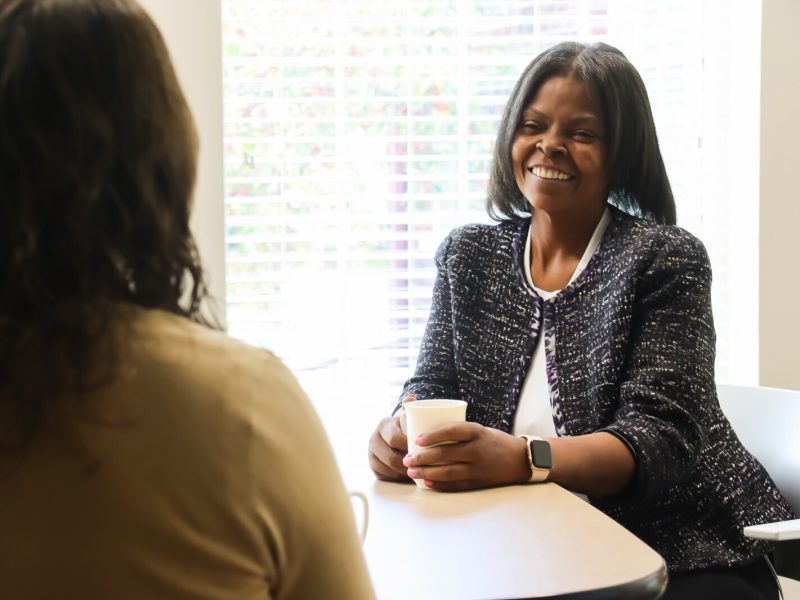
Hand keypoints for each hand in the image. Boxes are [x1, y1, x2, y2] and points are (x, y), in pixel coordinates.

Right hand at [368, 395, 415, 481]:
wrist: (393, 437)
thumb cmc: (406, 427)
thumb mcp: (408, 417)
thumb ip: (410, 408)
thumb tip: (410, 398)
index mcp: (384, 425)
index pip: (395, 438)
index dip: (409, 447)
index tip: (422, 451)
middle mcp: (374, 439)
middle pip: (391, 457)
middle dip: (408, 463)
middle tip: (423, 466)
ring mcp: (371, 453)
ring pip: (389, 468)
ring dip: (404, 472)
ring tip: (418, 472)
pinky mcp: (373, 466)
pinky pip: (386, 476)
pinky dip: (398, 477)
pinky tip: (408, 476)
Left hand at [401, 422, 530, 491]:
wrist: (520, 459)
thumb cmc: (494, 441)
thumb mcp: (479, 429)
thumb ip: (458, 432)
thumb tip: (427, 429)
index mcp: (477, 431)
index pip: (452, 431)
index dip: (432, 435)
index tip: (416, 439)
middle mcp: (478, 449)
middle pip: (445, 453)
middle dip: (423, 457)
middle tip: (407, 458)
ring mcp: (478, 468)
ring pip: (448, 471)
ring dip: (426, 472)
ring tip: (411, 471)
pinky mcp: (479, 482)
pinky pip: (456, 485)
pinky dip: (440, 485)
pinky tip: (427, 483)